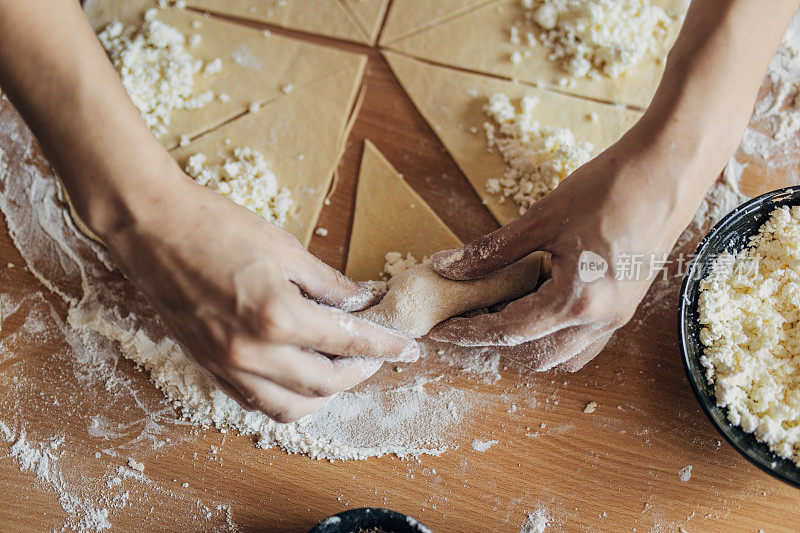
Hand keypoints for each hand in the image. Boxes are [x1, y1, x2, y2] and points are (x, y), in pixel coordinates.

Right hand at [101, 173, 418, 421]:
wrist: (151, 227)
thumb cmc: (215, 227)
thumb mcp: (284, 248)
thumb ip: (328, 284)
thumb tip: (360, 303)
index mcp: (277, 316)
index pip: (348, 342)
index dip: (385, 347)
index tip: (408, 349)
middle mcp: (252, 352)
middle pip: (325, 384)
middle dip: (361, 372)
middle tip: (377, 356)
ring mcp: (226, 366)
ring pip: (291, 407)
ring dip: (325, 394)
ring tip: (341, 370)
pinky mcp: (208, 367)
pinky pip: (257, 401)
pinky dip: (288, 397)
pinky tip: (300, 375)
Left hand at [428, 140, 694, 371]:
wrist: (670, 168)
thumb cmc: (611, 187)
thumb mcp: (542, 218)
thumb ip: (492, 251)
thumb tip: (447, 267)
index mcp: (578, 301)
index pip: (509, 331)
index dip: (469, 332)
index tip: (440, 330)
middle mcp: (601, 320)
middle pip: (534, 354)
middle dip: (495, 342)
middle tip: (464, 320)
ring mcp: (618, 316)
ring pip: (563, 354)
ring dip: (526, 344)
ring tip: (497, 314)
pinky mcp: (626, 305)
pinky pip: (585, 341)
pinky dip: (555, 337)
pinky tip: (537, 308)